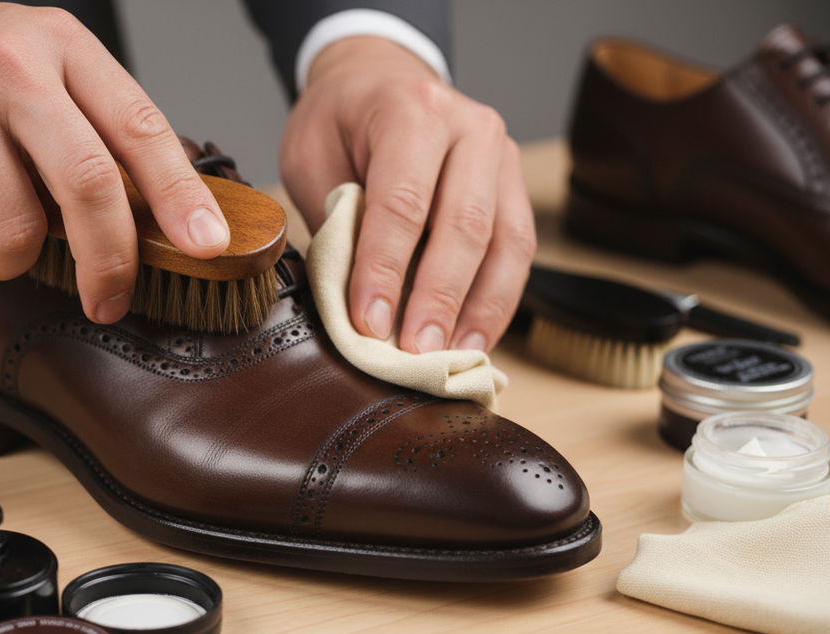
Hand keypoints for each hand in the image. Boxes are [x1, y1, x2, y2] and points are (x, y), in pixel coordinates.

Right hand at [0, 0, 229, 323]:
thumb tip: (158, 215)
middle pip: (89, 186)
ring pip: (16, 232)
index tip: (209, 245)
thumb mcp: (27, 64)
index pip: (140, 127)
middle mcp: (7, 63)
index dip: (181, 197)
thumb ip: (86, 123)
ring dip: (10, 255)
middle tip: (109, 298)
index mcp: (57, 43)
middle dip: (110, 260)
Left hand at [280, 36, 534, 352]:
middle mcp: (470, 128)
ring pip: (507, 243)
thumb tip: (353, 303)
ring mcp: (502, 156)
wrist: (376, 80)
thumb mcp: (312, 160)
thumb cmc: (339, 124)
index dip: (385, 270)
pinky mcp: (514, 188)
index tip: (369, 324)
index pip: (402, 202)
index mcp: (411, 110)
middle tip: (416, 352)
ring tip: (451, 356)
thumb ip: (336, 222)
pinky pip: (517, 251)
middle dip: (439, 298)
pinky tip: (473, 338)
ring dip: (479, 309)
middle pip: (466, 225)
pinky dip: (497, 301)